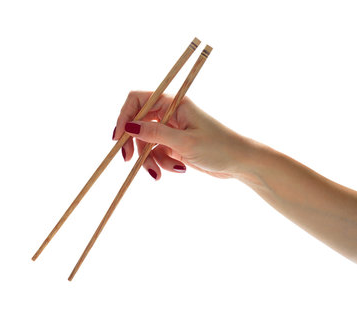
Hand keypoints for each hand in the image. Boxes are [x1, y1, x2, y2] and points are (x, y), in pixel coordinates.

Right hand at [112, 91, 252, 179]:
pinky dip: (162, 163)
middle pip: (138, 124)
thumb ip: (155, 133)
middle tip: (128, 161)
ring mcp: (172, 130)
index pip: (138, 100)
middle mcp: (170, 114)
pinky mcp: (174, 145)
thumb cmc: (219, 147)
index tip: (118, 138)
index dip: (124, 116)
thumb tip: (128, 127)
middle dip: (135, 144)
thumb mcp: (185, 141)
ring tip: (161, 173)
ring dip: (151, 160)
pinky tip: (178, 169)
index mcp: (173, 103)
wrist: (239, 163)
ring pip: (147, 143)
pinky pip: (157, 153)